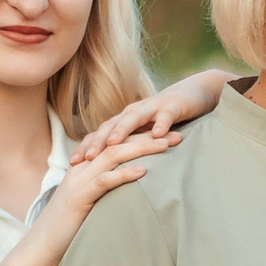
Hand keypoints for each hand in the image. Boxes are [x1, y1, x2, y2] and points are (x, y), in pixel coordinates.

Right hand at [31, 121, 178, 261]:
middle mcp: (82, 167)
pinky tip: (143, 171)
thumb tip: (134, 193)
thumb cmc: (68, 228)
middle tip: (176, 135)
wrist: (41, 246)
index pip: (116, 143)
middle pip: (118, 143)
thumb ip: (108, 193)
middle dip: (148, 137)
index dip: (142, 136)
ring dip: (142, 148)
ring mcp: (79, 180)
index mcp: (86, 166)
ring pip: (113, 155)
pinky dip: (124, 174)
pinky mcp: (79, 197)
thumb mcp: (91, 204)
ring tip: (166, 145)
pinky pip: (104, 181)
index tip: (168, 134)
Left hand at [77, 67, 227, 160]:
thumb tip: (112, 171)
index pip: (101, 134)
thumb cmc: (166, 118)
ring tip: (114, 144)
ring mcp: (152, 108)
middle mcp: (133, 112)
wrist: (193, 93)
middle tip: (85, 158)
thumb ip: (130, 148)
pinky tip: (159, 136)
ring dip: (123, 131)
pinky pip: (166, 116)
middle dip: (97, 142)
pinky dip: (161, 125)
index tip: (72, 164)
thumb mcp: (145, 135)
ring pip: (133, 119)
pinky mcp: (172, 106)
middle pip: (111, 126)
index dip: (86, 147)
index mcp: (124, 120)